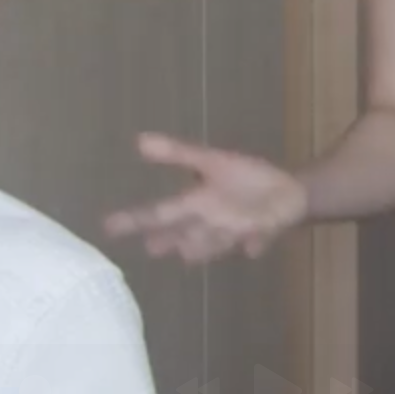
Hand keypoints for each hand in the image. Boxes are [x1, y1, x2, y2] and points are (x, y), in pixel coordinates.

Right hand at [102, 133, 309, 264]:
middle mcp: (212, 223)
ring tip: (187, 252)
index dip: (135, 220)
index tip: (106, 226)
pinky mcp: (266, 229)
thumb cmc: (246, 181)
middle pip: (186, 231)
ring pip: (218, 238)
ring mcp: (238, 229)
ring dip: (206, 245)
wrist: (288, 194)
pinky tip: (252, 249)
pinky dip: (256, 242)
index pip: (159, 214)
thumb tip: (139, 141)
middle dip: (171, 238)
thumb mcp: (211, 162)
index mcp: (196, 205)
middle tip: (149, 247)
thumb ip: (177, 154)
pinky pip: (259, 237)